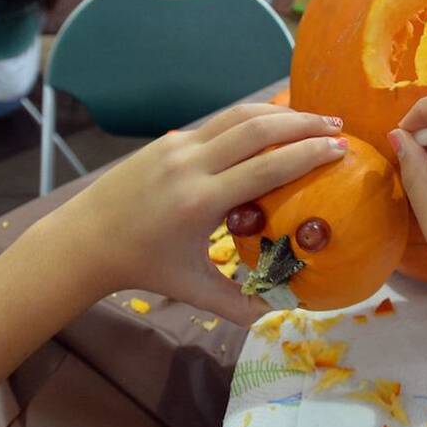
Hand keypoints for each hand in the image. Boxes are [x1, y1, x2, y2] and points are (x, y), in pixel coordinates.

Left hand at [49, 105, 345, 324]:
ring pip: (238, 115)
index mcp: (201, 202)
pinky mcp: (170, 139)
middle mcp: (190, 165)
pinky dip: (253, 118)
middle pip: (257, 129)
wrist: (85, 240)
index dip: (308, 155)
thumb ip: (238, 303)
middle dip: (303, 123)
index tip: (342, 150)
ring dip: (281, 113)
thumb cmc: (143, 266)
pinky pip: (219, 122)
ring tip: (315, 117)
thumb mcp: (192, 289)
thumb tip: (283, 314)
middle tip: (339, 126)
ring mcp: (178, 146)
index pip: (266, 168)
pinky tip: (274, 123)